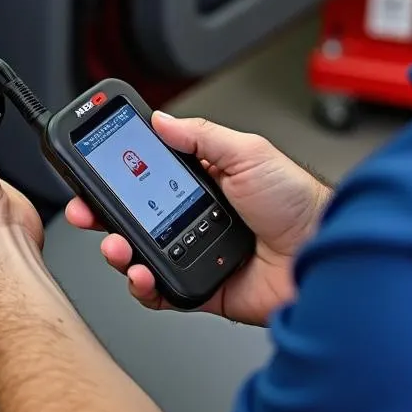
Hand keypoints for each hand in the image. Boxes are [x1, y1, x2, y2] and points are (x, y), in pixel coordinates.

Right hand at [66, 112, 330, 325]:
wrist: (325, 253)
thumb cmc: (299, 202)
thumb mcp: (248, 152)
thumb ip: (201, 136)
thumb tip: (163, 120)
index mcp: (203, 180)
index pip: (147, 174)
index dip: (116, 173)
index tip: (92, 168)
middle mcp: (194, 216)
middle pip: (134, 215)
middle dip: (102, 213)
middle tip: (86, 211)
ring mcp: (195, 253)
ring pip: (140, 254)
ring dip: (119, 251)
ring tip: (115, 246)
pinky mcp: (203, 288)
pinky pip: (162, 292)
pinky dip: (144, 287)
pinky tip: (141, 276)